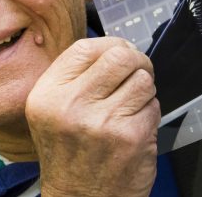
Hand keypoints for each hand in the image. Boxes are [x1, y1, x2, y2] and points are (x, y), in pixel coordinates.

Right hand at [26, 37, 159, 196]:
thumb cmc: (69, 156)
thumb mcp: (51, 112)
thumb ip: (74, 78)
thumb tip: (114, 47)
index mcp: (47, 94)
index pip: (86, 47)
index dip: (111, 45)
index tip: (120, 52)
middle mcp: (70, 105)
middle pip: (120, 56)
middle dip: (136, 61)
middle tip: (136, 73)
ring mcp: (102, 121)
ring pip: (142, 79)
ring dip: (143, 90)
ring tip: (130, 107)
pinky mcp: (130, 136)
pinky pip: (153, 105)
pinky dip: (149, 113)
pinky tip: (133, 128)